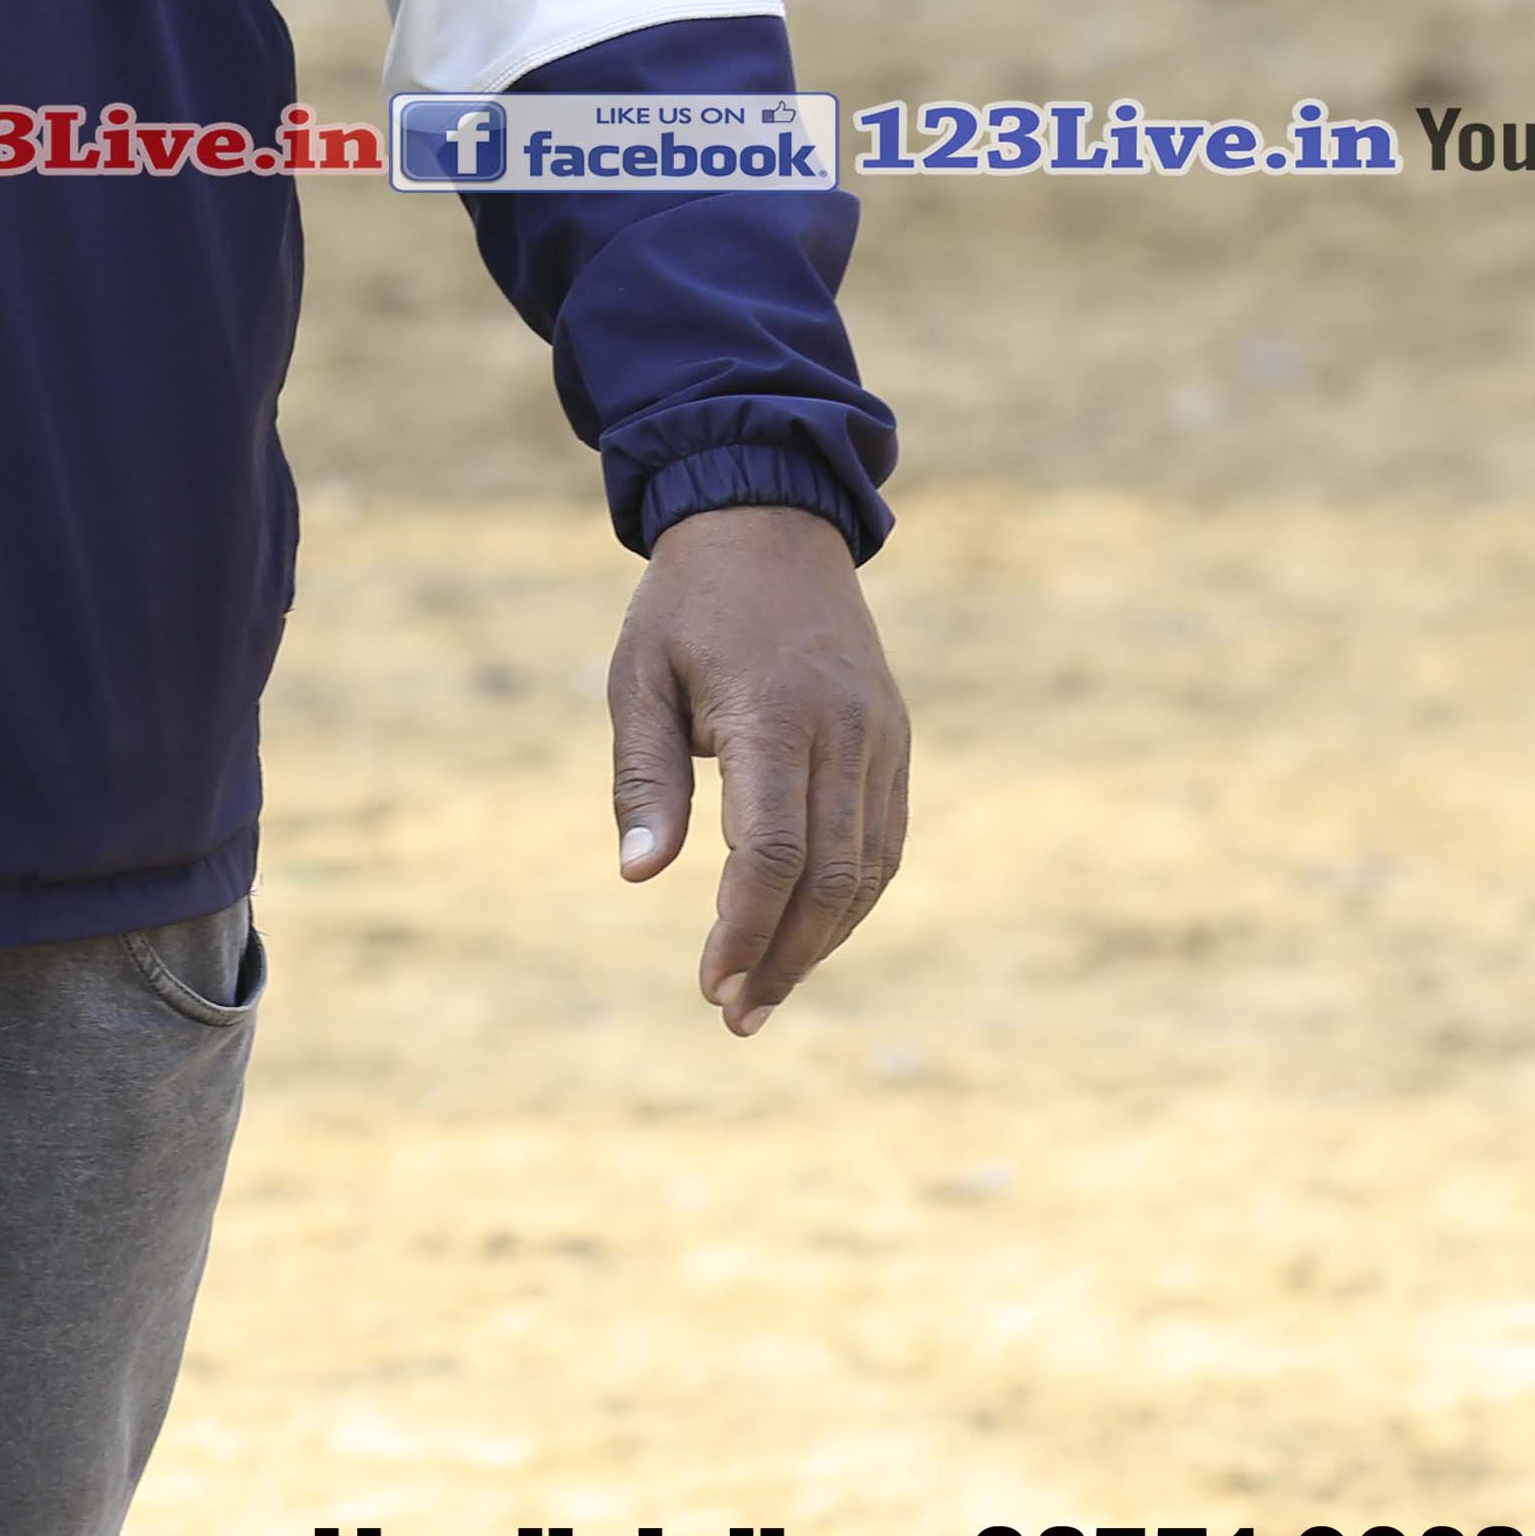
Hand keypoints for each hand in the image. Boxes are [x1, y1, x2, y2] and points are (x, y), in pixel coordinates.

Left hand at [605, 502, 909, 1036]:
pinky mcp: (895, 740)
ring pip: (869, 871)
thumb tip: (640, 879)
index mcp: (776, 715)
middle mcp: (845, 731)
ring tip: (765, 994)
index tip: (709, 985)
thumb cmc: (687, 604)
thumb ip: (644, 779)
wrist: (770, 520)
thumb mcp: (639, 677)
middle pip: (831, 878)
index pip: (772, 852)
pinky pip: (885, 841)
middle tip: (735, 1015)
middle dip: (783, 958)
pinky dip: (852, 899)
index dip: (745, 930)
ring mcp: (881, 737)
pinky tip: (808, 935)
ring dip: (822, 944)